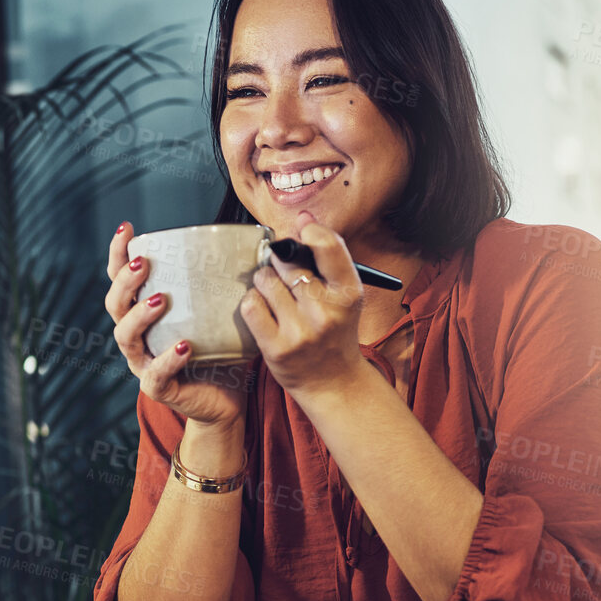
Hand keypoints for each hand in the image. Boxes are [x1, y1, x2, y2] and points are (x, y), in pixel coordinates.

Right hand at [105, 223, 247, 430]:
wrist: (226, 400)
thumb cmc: (219, 350)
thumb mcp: (217, 312)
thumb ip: (222, 284)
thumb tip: (256, 243)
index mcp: (144, 313)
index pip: (121, 279)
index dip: (118, 254)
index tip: (126, 228)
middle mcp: (137, 336)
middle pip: (115, 305)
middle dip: (125, 282)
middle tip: (143, 264)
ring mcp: (144, 363)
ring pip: (125, 337)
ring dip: (140, 316)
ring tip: (160, 300)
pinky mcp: (159, 389)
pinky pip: (154, 376)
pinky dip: (166, 360)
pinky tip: (182, 347)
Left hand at [240, 211, 366, 397]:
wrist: (333, 383)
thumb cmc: (334, 331)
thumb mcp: (344, 295)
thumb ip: (326, 257)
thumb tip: (302, 216)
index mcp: (349, 293)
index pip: (328, 245)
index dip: (309, 230)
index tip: (301, 230)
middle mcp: (327, 311)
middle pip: (287, 260)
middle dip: (281, 260)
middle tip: (285, 273)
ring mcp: (301, 331)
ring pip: (265, 279)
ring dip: (264, 281)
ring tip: (275, 295)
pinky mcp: (276, 348)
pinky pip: (250, 305)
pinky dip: (253, 303)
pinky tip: (264, 310)